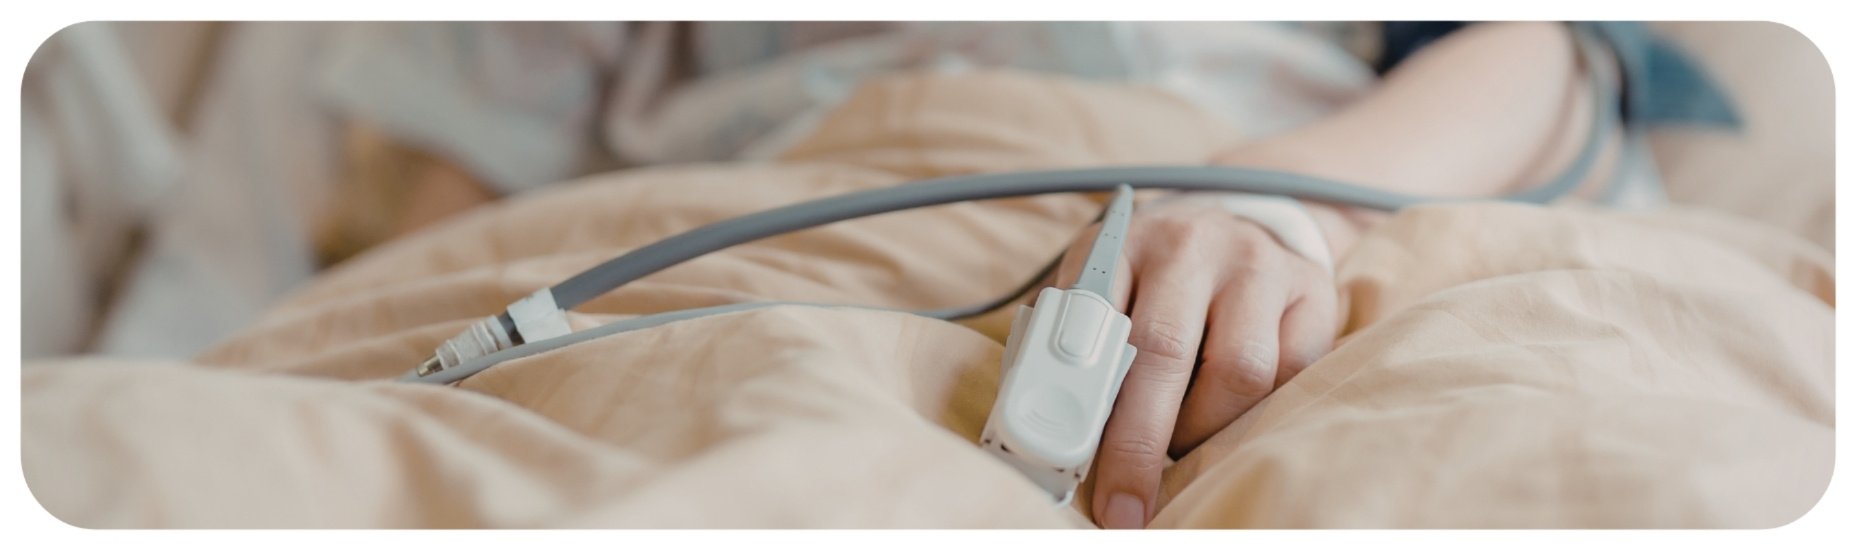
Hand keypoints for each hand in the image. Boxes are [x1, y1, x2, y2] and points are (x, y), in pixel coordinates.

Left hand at [1052, 197, 1340, 528]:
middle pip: (1165, 350)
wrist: (1239, 225)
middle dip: (1139, 442)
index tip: (1070, 459)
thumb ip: (1071, 345)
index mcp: (1123, 242)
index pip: (1093, 320)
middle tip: (1125, 503)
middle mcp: (1193, 244)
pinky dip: (1256, 415)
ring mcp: (1258, 264)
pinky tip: (1230, 417)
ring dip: (1204, 429)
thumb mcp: (1103, 290)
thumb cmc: (1155, 279)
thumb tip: (1047, 428)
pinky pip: (1290, 374)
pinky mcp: (1312, 293)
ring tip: (1182, 439)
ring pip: (1239, 370)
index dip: (1081, 396)